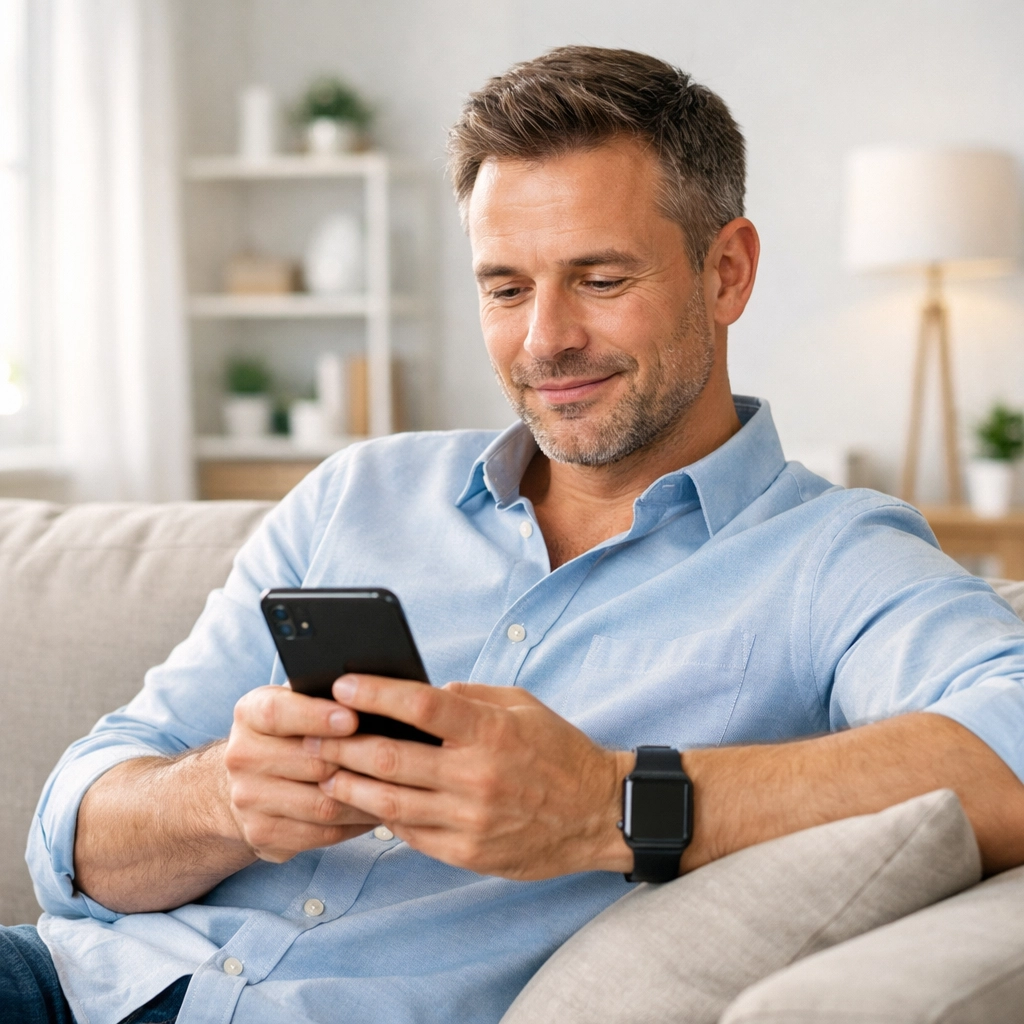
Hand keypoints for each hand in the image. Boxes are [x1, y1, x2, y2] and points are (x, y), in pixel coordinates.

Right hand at [224, 685, 379, 862]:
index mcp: (250, 714)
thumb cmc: (292, 732)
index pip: (278, 713)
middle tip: (396, 759)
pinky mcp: (262, 834)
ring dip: (365, 798)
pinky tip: (378, 811)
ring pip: (321, 805)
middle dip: (355, 761)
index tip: (352, 718)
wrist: (249, 781)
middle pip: (308, 762)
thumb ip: (326, 695)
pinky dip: (355, 824)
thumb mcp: (298, 702)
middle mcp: (241, 756)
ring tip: (398, 787)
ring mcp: (248, 799)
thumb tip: (375, 690)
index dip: (316, 716)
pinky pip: (322, 834)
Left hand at [306, 675, 633, 878]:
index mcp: (489, 730)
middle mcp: (476, 774)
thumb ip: (470, 695)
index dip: (374, 693)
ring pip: (389, 802)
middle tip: (311, 734)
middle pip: (390, 757)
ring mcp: (470, 818)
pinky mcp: (467, 852)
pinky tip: (364, 802)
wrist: (597, 814)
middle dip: (342, 744)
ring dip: (349, 785)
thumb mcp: (522, 705)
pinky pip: (410, 834)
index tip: (342, 685)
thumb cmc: (558, 751)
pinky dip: (381, 816)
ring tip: (324, 771)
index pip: (420, 705)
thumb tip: (420, 691)